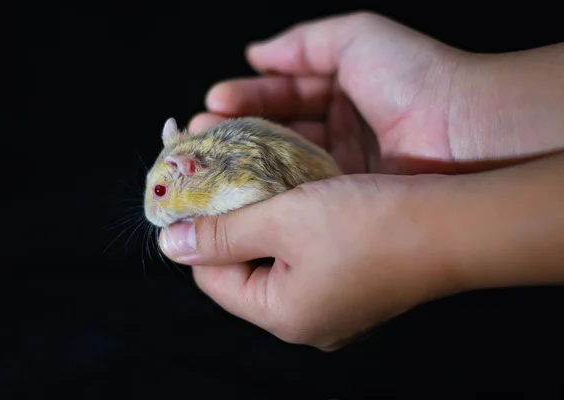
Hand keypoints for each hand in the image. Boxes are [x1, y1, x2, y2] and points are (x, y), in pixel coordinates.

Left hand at [160, 174, 455, 350]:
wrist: (454, 225)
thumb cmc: (370, 224)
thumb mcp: (284, 220)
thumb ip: (223, 231)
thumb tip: (170, 243)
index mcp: (283, 315)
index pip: (213, 276)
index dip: (200, 229)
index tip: (196, 188)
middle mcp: (307, 319)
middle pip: (245, 267)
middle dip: (233, 219)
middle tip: (227, 176)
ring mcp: (335, 304)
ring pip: (278, 257)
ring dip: (265, 217)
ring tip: (260, 178)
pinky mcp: (355, 282)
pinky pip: (307, 255)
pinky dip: (296, 224)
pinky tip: (299, 192)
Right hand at [189, 12, 563, 173]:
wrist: (464, 131)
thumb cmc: (416, 78)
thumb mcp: (354, 40)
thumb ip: (301, 45)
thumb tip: (255, 52)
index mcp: (342, 91)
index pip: (281, 94)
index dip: (244, 98)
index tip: (210, 105)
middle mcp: (340, 132)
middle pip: (276, 132)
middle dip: (234, 133)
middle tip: (197, 137)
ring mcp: (343, 168)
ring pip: (282, 164)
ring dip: (243, 163)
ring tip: (207, 161)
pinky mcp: (349, 199)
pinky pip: (301, 192)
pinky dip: (270, 189)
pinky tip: (240, 187)